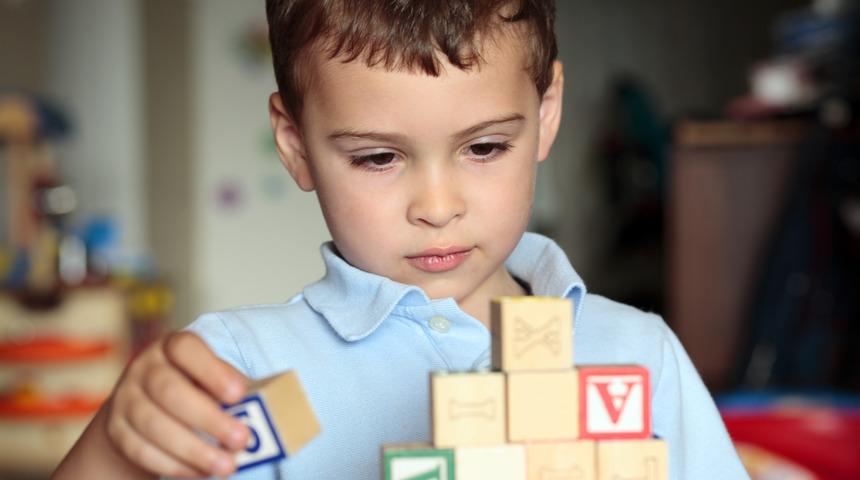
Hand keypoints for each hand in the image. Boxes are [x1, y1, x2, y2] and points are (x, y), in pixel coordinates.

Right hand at [105, 331, 250, 476]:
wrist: (140, 408)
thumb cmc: (193, 388)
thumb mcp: (209, 378)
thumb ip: (229, 388)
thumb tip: (262, 409)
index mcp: (172, 347)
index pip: (186, 348)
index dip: (212, 371)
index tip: (239, 394)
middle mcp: (144, 368)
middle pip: (169, 391)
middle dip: (208, 419)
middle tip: (241, 440)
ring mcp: (125, 398)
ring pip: (154, 425)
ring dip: (194, 450)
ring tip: (227, 465)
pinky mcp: (116, 430)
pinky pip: (142, 450)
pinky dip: (175, 465)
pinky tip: (201, 472)